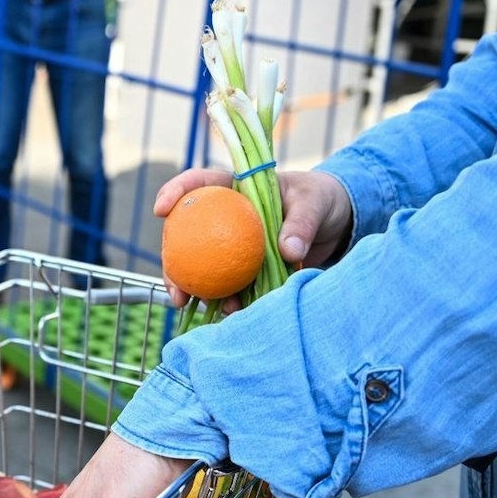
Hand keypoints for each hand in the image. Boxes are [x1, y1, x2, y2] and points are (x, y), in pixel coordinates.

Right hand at [152, 167, 354, 308]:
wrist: (336, 224)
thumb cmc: (320, 200)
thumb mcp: (314, 204)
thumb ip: (301, 223)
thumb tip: (288, 251)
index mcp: (236, 189)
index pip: (199, 184)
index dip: (176, 192)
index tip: (161, 209)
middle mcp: (225, 216)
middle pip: (185, 235)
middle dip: (172, 262)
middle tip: (175, 288)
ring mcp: (232, 244)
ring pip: (201, 266)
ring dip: (195, 289)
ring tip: (194, 306)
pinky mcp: (244, 267)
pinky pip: (228, 285)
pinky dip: (225, 300)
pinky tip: (227, 313)